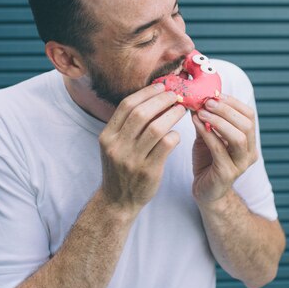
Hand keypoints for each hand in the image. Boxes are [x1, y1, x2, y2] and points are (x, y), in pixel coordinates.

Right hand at [99, 83, 186, 211]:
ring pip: (156, 128)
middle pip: (141, 113)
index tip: (161, 86)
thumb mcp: (114, 145)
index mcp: (107, 136)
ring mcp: (132, 160)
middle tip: (176, 95)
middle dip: (161, 100)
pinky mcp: (148, 172)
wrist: (117, 201)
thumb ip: (127, 125)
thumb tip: (151, 97)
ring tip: (181, 110)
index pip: (127, 105)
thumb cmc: (121, 168)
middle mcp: (117, 146)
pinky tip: (176, 134)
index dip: (146, 93)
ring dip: (172, 115)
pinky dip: (174, 136)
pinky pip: (166, 146)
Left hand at [191, 94, 258, 203]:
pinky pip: (219, 150)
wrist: (205, 191)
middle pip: (246, 124)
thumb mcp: (208, 136)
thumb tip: (198, 96)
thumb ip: (207, 119)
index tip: (215, 94)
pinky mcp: (227, 174)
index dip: (233, 102)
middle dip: (226, 110)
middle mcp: (249, 153)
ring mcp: (240, 165)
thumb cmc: (207, 162)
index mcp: (249, 141)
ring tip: (201, 112)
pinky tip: (196, 124)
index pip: (249, 115)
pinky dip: (207, 134)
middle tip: (206, 101)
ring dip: (218, 121)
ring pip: (237, 137)